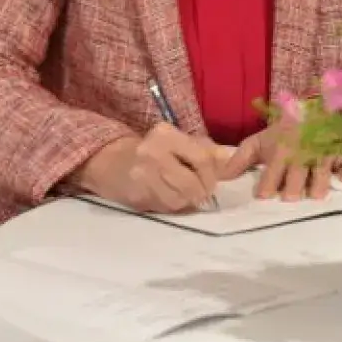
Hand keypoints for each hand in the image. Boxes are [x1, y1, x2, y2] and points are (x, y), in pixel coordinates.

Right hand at [73, 123, 233, 212]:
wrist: (109, 162)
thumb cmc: (152, 152)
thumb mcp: (178, 142)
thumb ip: (206, 149)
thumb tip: (232, 161)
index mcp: (166, 134)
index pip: (202, 158)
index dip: (212, 175)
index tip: (213, 183)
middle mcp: (152, 151)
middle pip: (192, 182)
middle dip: (202, 192)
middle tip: (202, 194)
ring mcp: (141, 174)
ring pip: (180, 198)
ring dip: (188, 201)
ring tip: (184, 195)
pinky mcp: (135, 194)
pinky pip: (165, 207)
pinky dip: (173, 206)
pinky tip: (168, 198)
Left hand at [220, 123, 341, 200]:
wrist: (312, 108)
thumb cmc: (283, 131)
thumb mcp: (259, 142)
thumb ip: (240, 160)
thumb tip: (221, 179)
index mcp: (279, 152)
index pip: (271, 177)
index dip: (267, 188)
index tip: (264, 195)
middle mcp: (300, 155)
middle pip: (296, 180)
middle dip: (292, 190)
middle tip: (290, 197)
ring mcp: (322, 154)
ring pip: (321, 175)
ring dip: (317, 187)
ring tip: (313, 194)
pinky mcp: (341, 153)